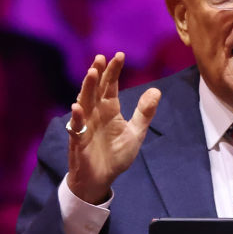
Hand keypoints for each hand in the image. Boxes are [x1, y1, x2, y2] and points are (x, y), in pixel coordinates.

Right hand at [67, 53, 160, 203]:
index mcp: (109, 109)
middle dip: (98, 73)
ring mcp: (85, 125)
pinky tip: (78, 107)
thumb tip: (156, 90)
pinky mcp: (78, 141)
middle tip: (101, 58)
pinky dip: (77, 118)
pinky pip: (76, 127)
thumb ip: (144, 113)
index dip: (114, 71)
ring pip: (84, 102)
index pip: (110, 86)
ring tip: (91, 73)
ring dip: (86, 88)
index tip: (119, 55)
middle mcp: (95, 113)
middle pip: (96, 89)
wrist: (102, 178)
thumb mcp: (135, 132)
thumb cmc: (116, 155)